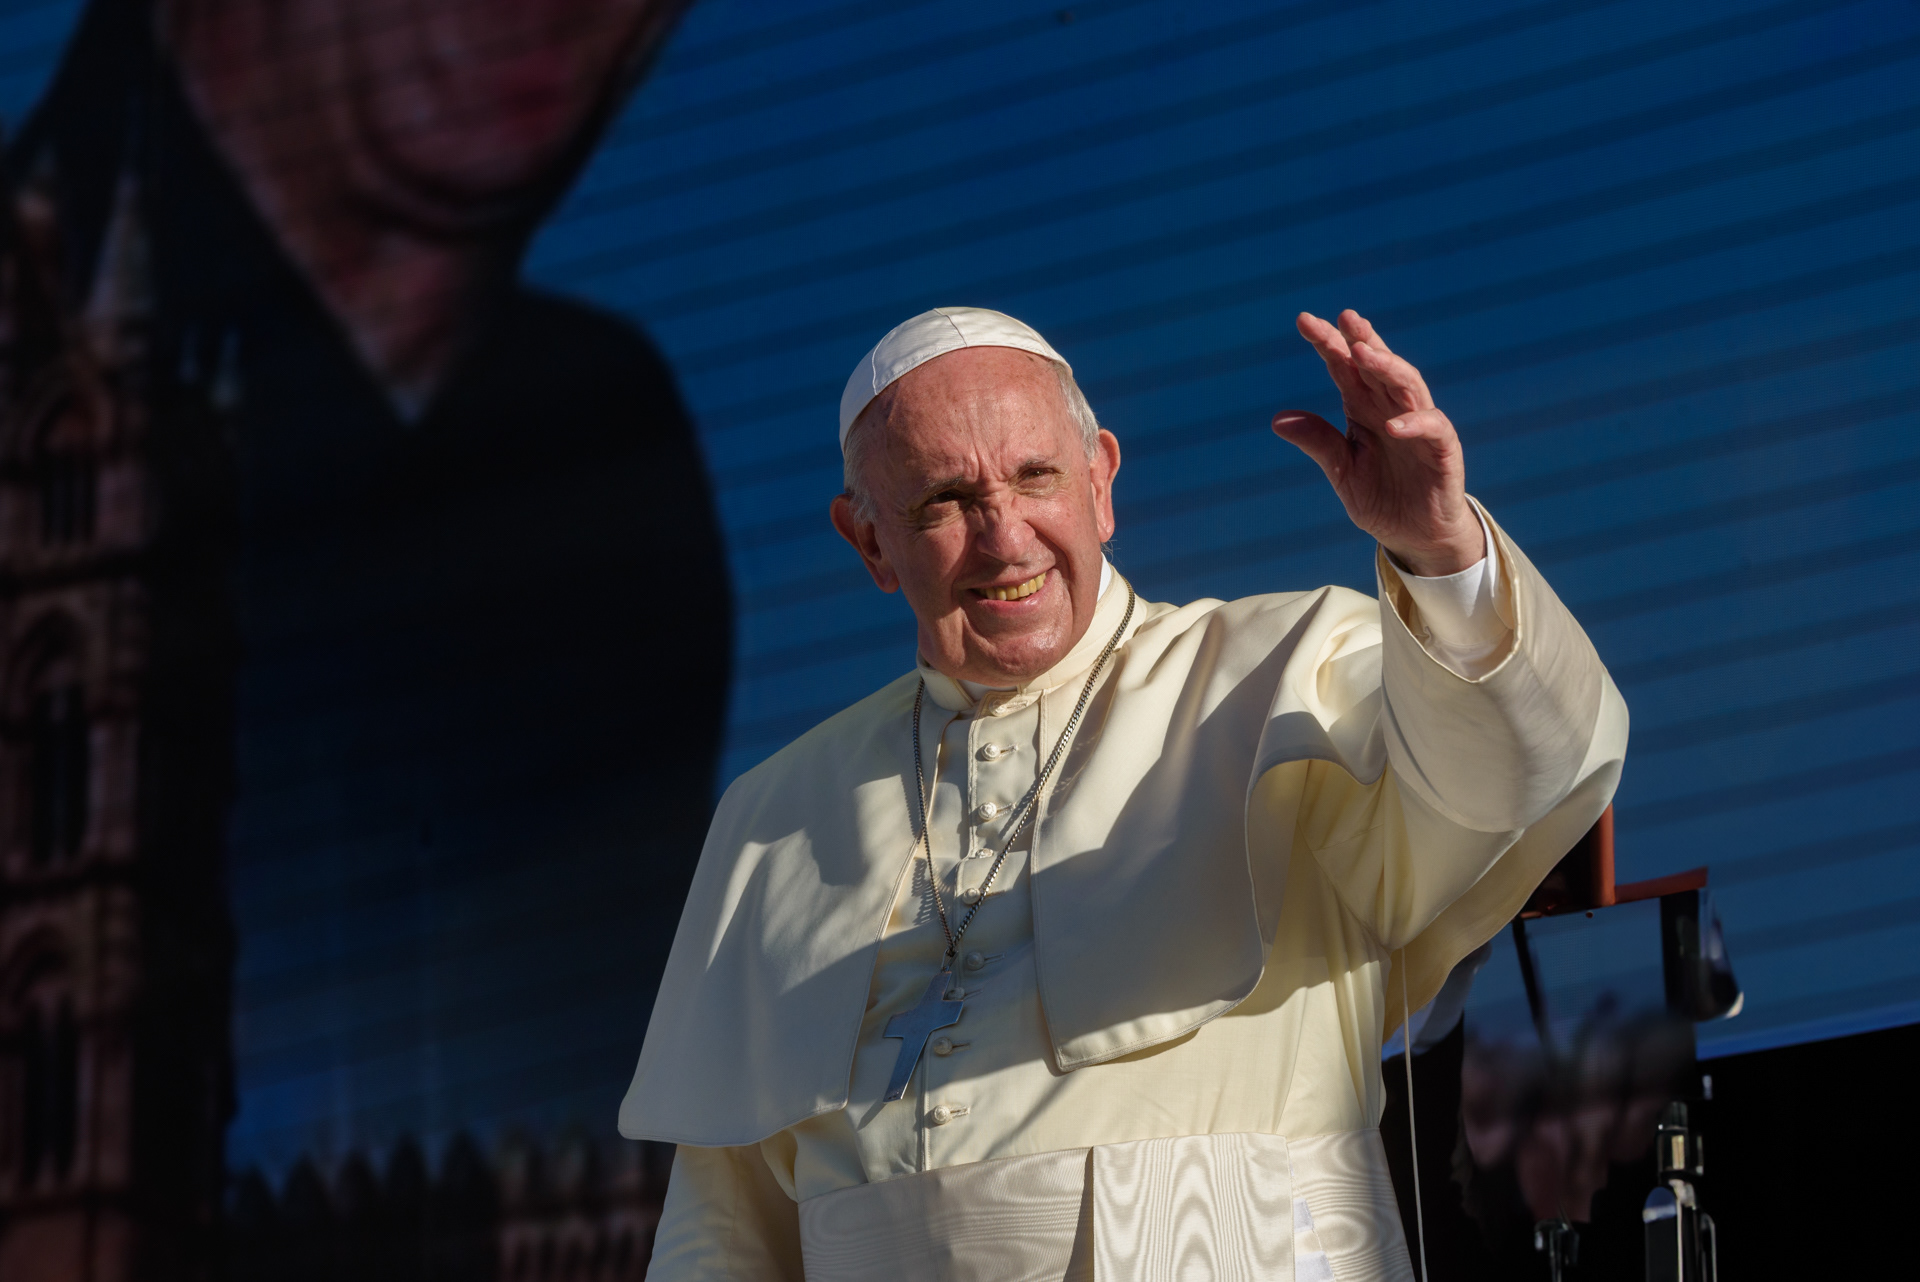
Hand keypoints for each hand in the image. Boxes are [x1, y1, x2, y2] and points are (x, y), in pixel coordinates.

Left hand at [1272, 310, 1484, 576]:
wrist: (1416, 535)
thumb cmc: (1381, 497)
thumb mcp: (1341, 471)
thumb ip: (1318, 443)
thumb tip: (1278, 419)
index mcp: (1363, 408)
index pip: (1344, 367)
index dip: (1328, 343)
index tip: (1304, 321)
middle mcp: (1391, 409)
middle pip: (1377, 365)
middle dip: (1361, 340)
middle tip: (1344, 318)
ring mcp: (1419, 426)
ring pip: (1407, 384)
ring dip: (1387, 367)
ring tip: (1363, 353)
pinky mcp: (1442, 449)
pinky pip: (1432, 428)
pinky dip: (1414, 423)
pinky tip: (1392, 425)